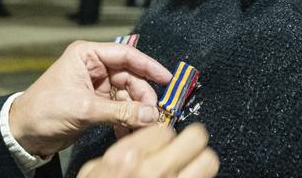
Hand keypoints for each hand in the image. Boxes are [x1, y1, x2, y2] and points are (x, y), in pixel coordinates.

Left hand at [8, 40, 171, 156]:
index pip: (127, 55)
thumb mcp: (84, 109)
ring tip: (141, 128)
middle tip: (153, 115)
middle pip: (130, 78)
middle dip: (143, 97)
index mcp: (87, 56)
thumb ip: (120, 112)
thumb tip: (150, 115)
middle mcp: (93, 68)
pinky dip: (125, 121)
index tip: (167, 79)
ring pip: (127, 96)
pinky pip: (119, 110)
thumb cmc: (44, 110)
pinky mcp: (95, 105)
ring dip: (136, 113)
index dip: (149, 66)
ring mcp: (95, 87)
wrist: (24, 133)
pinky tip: (128, 132)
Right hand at [78, 124, 217, 177]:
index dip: (163, 136)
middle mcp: (156, 171)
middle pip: (196, 138)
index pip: (166, 130)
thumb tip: (142, 143)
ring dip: (200, 163)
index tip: (160, 143)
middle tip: (184, 147)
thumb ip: (120, 152)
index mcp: (129, 158)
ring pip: (209, 162)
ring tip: (190, 167)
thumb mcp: (92, 171)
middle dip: (191, 140)